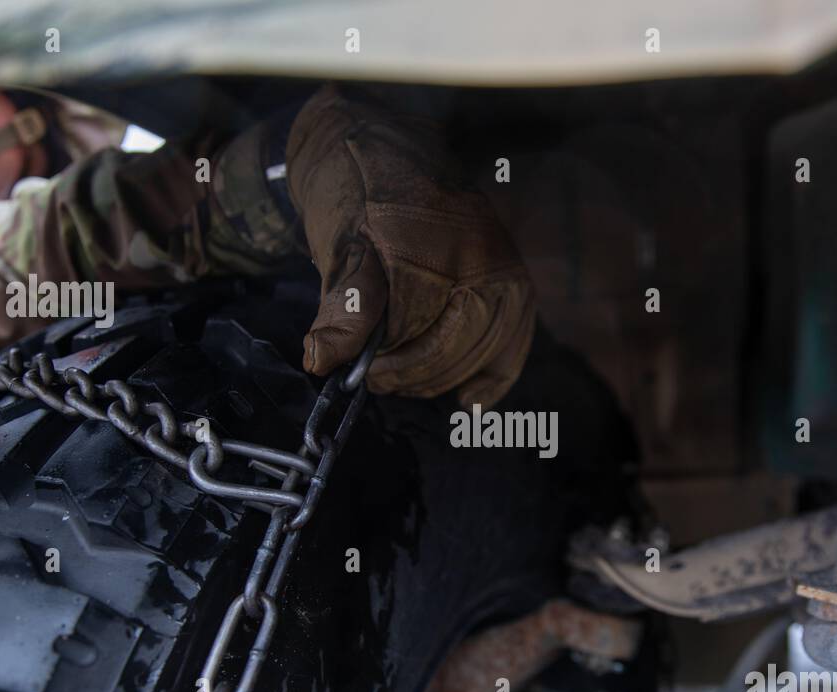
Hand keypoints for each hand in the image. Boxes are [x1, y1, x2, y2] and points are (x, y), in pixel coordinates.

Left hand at [285, 84, 534, 406]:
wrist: (383, 144)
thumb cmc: (357, 194)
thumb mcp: (341, 247)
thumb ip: (342, 309)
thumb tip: (322, 362)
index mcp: (445, 253)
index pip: (425, 338)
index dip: (393, 366)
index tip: (363, 374)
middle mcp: (487, 261)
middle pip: (458, 348)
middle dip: (416, 373)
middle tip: (379, 380)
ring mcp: (506, 269)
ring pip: (486, 350)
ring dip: (445, 376)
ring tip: (407, 380)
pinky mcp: (513, 276)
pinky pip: (514, 340)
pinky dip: (494, 375)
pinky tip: (470, 401)